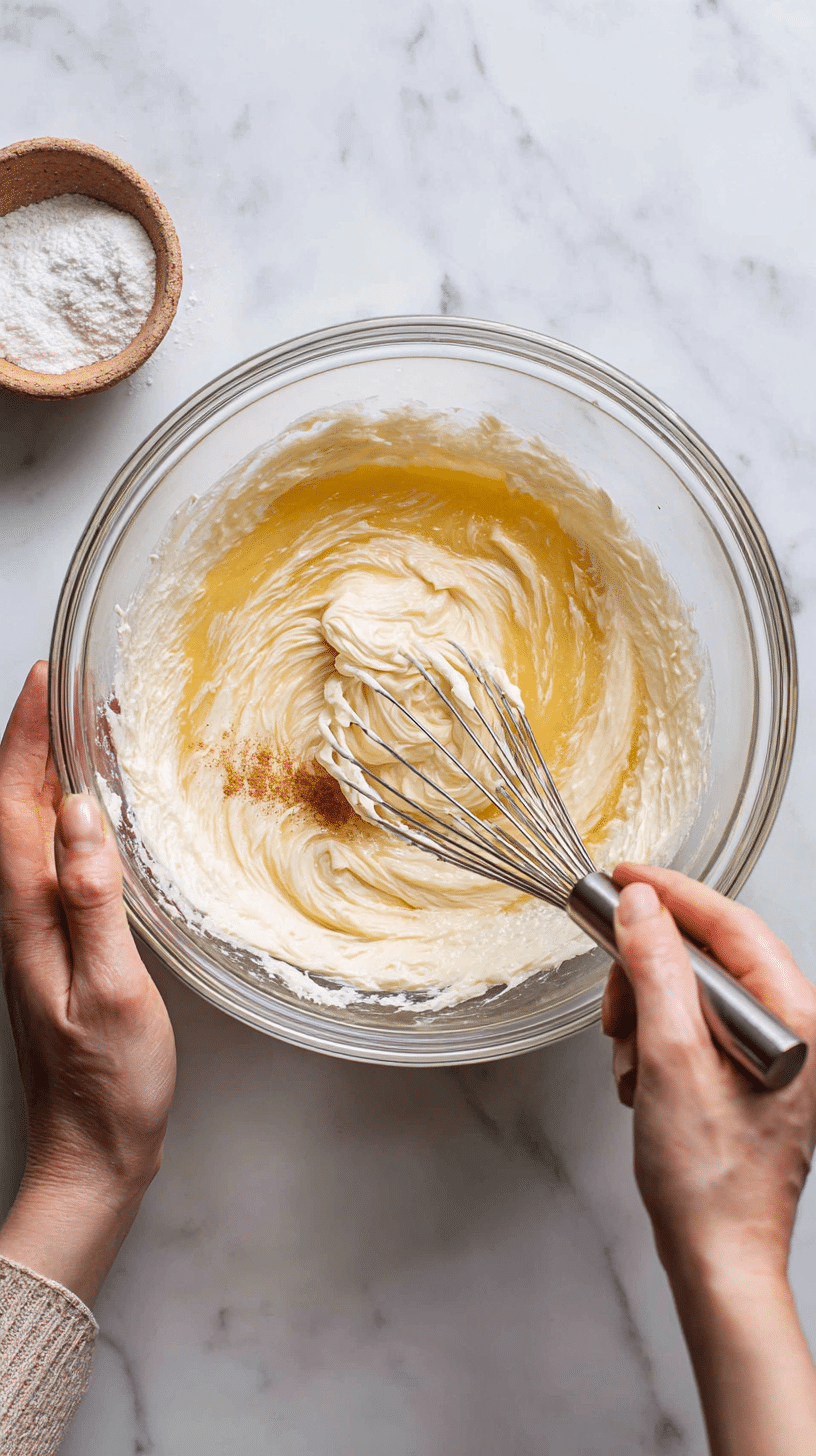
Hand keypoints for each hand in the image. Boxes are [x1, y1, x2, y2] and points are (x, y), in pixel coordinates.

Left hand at [0, 663, 175, 1305]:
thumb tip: (81, 816)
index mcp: (25, 915)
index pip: (14, 806)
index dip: (28, 738)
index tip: (48, 680)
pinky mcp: (51, 942)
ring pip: (28, 828)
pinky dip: (64, 813)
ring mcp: (30, 928)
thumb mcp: (110, 989)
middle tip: (70, 686)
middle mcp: (16, 914)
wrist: (92, 1149)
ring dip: (47, 770)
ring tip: (83, 727)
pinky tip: (93, 808)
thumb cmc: (106, 1081)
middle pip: (13, 807)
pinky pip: (48, 855)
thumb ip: (91, 900)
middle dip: (34, 738)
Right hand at [604, 864, 815, 1454]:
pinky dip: (653, 1045)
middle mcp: (789, 1030)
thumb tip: (640, 906)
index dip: (672, 894)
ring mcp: (767, 1055)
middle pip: (706, 958)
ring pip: (689, 994)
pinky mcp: (744, 1076)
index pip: (731, 923)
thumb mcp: (669, 1058)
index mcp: (792, 1019)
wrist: (717, 1259)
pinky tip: (642, 1083)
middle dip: (648, 976)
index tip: (623, 878)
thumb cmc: (709, 1179)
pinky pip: (689, 1029)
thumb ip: (656, 971)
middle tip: (616, 1006)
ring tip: (633, 1066)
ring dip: (645, 1019)